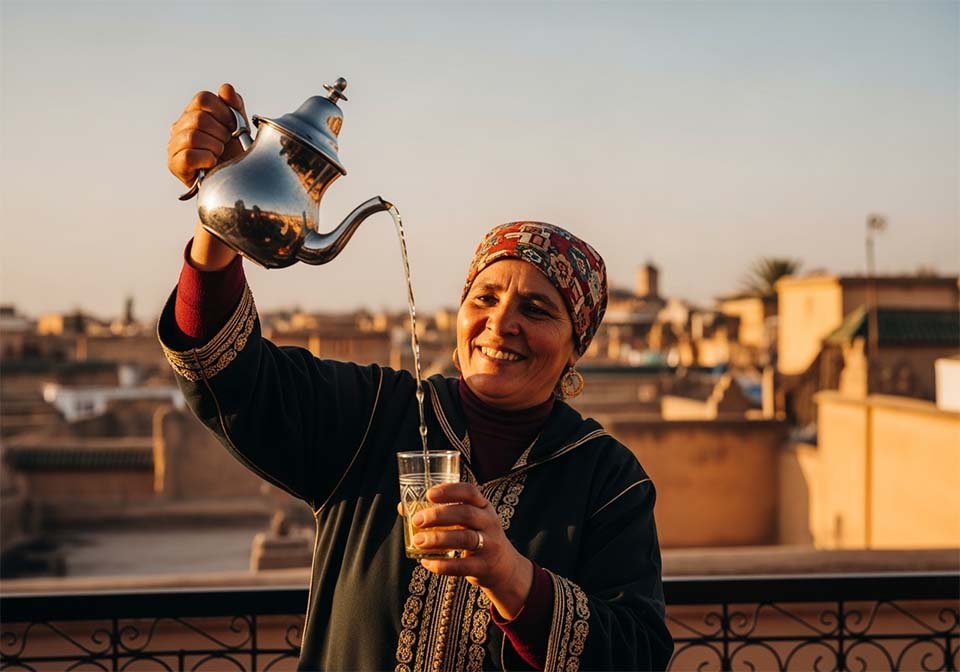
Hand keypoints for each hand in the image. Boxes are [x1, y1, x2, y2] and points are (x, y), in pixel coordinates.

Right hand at [167, 83, 248, 186]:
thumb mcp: (239, 126)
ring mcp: (174, 144)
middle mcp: (179, 126)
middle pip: (199, 118)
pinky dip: (206, 159)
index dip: (224, 111)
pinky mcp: (174, 164)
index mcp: (193, 112)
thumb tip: (225, 89)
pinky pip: (189, 155)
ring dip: (214, 147)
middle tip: (226, 143)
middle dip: (221, 133)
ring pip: (193, 136)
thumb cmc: (233, 152)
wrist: (235, 180)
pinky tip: (212, 163)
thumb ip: (234, 105)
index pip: (203, 98)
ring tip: (218, 154)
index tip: (233, 126)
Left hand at [406, 482, 533, 619]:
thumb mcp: (468, 521)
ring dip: (438, 539)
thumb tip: (404, 508)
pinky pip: (462, 566)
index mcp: (483, 507)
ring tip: (417, 541)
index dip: (450, 491)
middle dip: (439, 516)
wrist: (504, 568)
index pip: (470, 492)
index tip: (430, 494)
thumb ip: (441, 514)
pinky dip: (442, 565)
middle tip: (417, 520)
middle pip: (465, 514)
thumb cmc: (478, 537)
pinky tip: (426, 562)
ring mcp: (489, 545)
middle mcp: (489, 523)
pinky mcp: (484, 567)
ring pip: (464, 538)